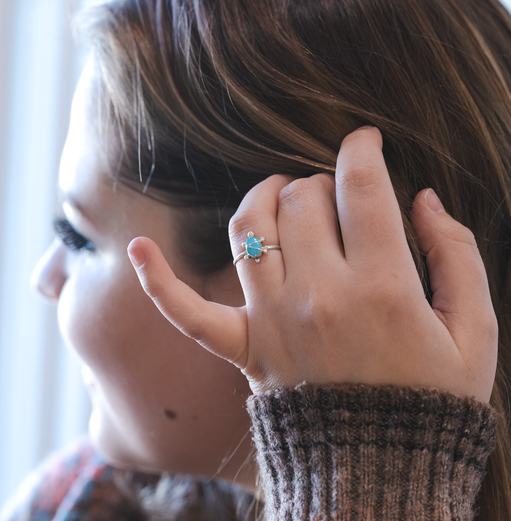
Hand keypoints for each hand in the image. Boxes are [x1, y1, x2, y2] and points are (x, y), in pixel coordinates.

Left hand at [127, 127, 497, 401]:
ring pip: (249, 229)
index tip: (364, 141)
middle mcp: (320, 296)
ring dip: (264, 198)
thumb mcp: (472, 330)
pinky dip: (157, 279)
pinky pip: (186, 313)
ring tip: (280, 194)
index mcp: (382, 286)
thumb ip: (456, 255)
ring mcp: (273, 321)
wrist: (378, 467)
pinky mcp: (244, 348)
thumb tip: (424, 198)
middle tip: (333, 194)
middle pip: (303, 200)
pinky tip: (136, 247)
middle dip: (319, 182)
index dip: (362, 149)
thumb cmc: (430, 396)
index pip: (362, 187)